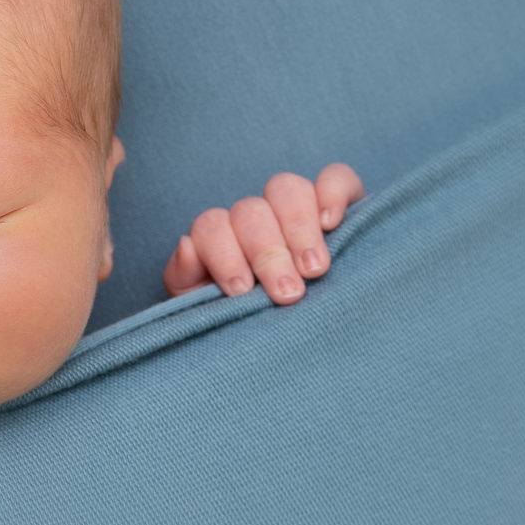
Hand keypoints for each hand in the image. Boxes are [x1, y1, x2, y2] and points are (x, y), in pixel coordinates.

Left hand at [163, 165, 362, 305]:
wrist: (285, 345)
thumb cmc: (245, 324)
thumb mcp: (207, 312)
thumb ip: (186, 279)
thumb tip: (187, 246)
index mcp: (222, 239)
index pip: (211, 226)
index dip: (223, 255)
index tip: (241, 291)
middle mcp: (256, 218)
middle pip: (252, 211)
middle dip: (268, 253)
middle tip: (289, 293)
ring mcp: (296, 208)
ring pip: (287, 189)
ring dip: (298, 228)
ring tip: (314, 270)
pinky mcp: (338, 204)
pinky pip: (336, 178)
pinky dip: (333, 193)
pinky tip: (332, 222)